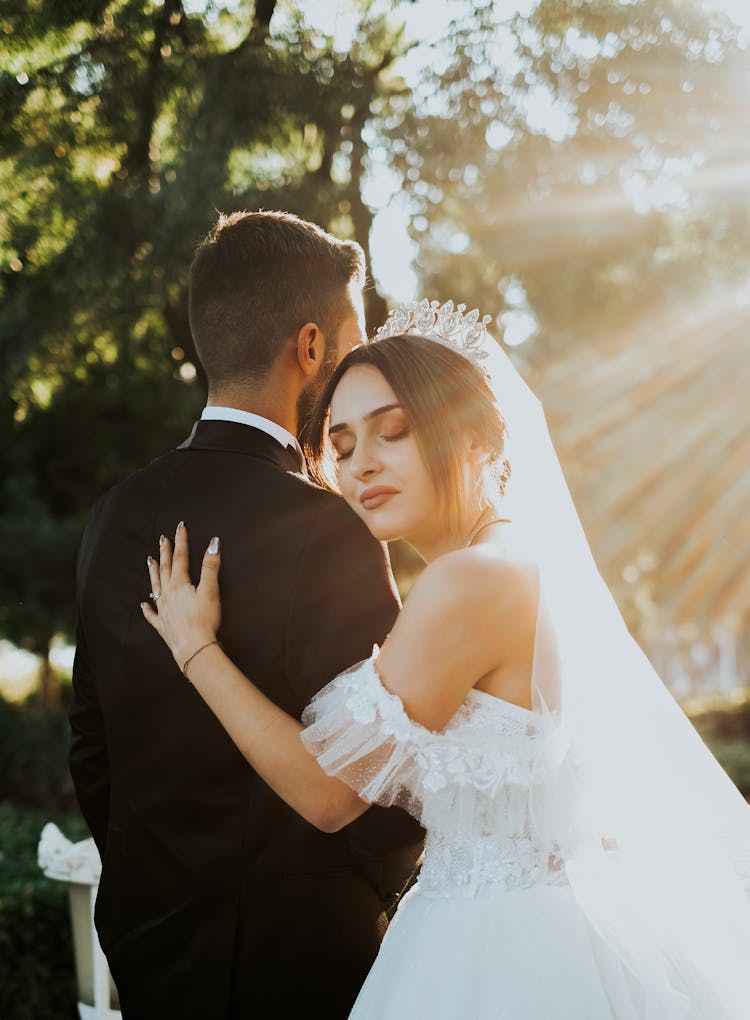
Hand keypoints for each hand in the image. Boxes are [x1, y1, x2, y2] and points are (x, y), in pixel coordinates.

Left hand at [141, 522, 221, 670]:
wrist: (193, 647)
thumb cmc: (203, 620)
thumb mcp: (210, 590)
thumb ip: (211, 566)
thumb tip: (214, 543)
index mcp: (180, 584)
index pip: (180, 558)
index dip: (181, 541)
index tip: (180, 527)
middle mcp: (168, 594)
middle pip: (165, 569)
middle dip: (165, 553)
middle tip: (162, 539)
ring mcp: (163, 610)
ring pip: (155, 586)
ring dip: (153, 573)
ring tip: (149, 561)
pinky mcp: (163, 625)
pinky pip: (152, 614)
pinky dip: (147, 608)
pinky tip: (143, 605)